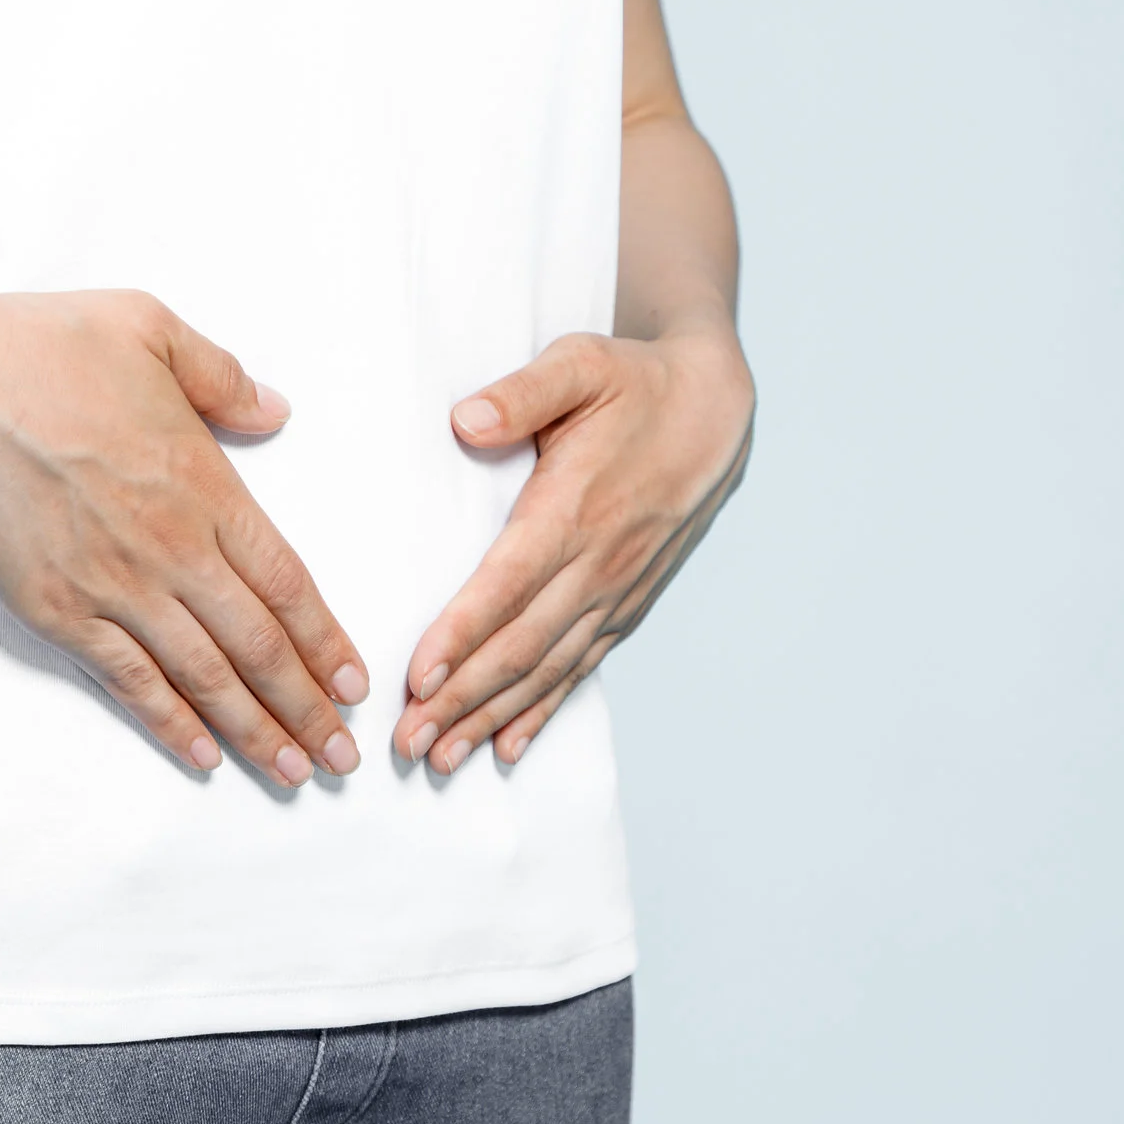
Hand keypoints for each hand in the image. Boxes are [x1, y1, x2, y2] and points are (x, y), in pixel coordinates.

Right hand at [0, 289, 367, 785]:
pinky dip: (170, 722)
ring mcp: (115, 587)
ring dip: (254, 730)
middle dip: (306, 707)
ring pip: (203, 676)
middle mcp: (173, 550)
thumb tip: (276, 410)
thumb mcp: (153, 328)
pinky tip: (201, 755)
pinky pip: (128, 680)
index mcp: (205, 486)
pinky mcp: (58, 611)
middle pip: (258, 645)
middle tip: (341, 755)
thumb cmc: (43, 346)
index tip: (353, 684)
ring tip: (292, 772)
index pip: (285, 582)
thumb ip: (223, 377)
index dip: (325, 641)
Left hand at [392, 325, 753, 772]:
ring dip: (492, 718)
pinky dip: (543, 710)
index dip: (463, 634)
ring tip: (441, 760)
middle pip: (520, 645)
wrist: (716, 411)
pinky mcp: (625, 604)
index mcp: (573, 508)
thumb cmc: (636, 385)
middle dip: (461, 700)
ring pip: (546, 669)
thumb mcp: (582, 363)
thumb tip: (466, 419)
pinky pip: (581, 667)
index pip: (508, 583)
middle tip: (406, 742)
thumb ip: (523, 392)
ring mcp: (614, 591)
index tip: (418, 678)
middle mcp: (596, 563)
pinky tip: (508, 746)